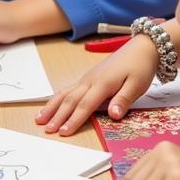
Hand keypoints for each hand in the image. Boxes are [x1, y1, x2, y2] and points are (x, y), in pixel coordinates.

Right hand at [35, 35, 156, 135]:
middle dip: (57, 116)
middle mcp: (90, 81)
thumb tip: (113, 115)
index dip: (74, 120)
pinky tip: (51, 106)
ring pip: (65, 93)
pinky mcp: (87, 78)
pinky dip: (57, 99)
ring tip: (39, 119)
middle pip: (70, 100)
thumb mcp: (137, 84)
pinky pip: (68, 89)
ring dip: (52, 107)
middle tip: (47, 129)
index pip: (85, 105)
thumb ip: (123, 100)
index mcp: (103, 84)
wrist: (140, 48)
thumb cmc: (140, 67)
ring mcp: (87, 79)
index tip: (64, 132)